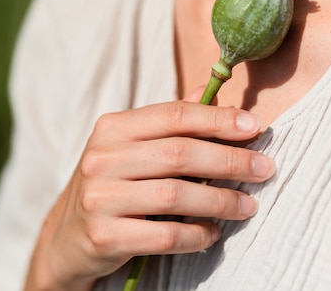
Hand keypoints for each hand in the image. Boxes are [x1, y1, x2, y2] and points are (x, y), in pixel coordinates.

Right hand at [24, 99, 274, 290]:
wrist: (66, 237)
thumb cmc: (112, 183)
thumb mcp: (131, 146)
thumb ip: (170, 122)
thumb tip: (214, 93)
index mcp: (112, 127)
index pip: (173, 115)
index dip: (217, 119)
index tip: (253, 126)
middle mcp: (102, 157)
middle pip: (179, 153)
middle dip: (229, 160)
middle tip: (264, 168)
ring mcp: (99, 197)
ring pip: (175, 194)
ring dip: (220, 200)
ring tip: (248, 205)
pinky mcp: (103, 236)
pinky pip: (164, 234)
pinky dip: (196, 234)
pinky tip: (214, 233)